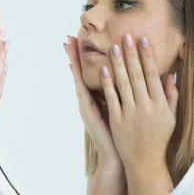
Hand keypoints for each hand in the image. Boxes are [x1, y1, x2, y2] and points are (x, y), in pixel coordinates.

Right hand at [64, 35, 121, 169]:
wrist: (117, 156)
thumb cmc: (122, 136)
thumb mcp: (123, 111)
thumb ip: (123, 96)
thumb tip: (127, 80)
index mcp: (100, 99)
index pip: (92, 74)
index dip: (85, 59)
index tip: (81, 41)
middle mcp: (90, 101)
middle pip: (81, 74)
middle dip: (74, 56)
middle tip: (68, 38)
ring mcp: (87, 107)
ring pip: (79, 80)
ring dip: (73, 63)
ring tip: (67, 47)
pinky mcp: (89, 114)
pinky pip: (83, 93)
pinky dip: (78, 80)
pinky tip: (74, 68)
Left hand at [101, 34, 177, 172]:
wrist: (144, 161)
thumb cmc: (158, 138)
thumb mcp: (170, 117)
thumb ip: (172, 95)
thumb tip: (172, 75)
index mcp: (160, 104)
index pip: (152, 74)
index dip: (147, 56)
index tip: (143, 40)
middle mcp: (146, 106)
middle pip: (137, 75)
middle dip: (131, 54)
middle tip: (126, 36)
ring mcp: (130, 113)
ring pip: (123, 83)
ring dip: (118, 63)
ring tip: (113, 47)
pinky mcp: (117, 120)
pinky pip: (112, 98)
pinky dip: (108, 83)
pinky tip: (104, 69)